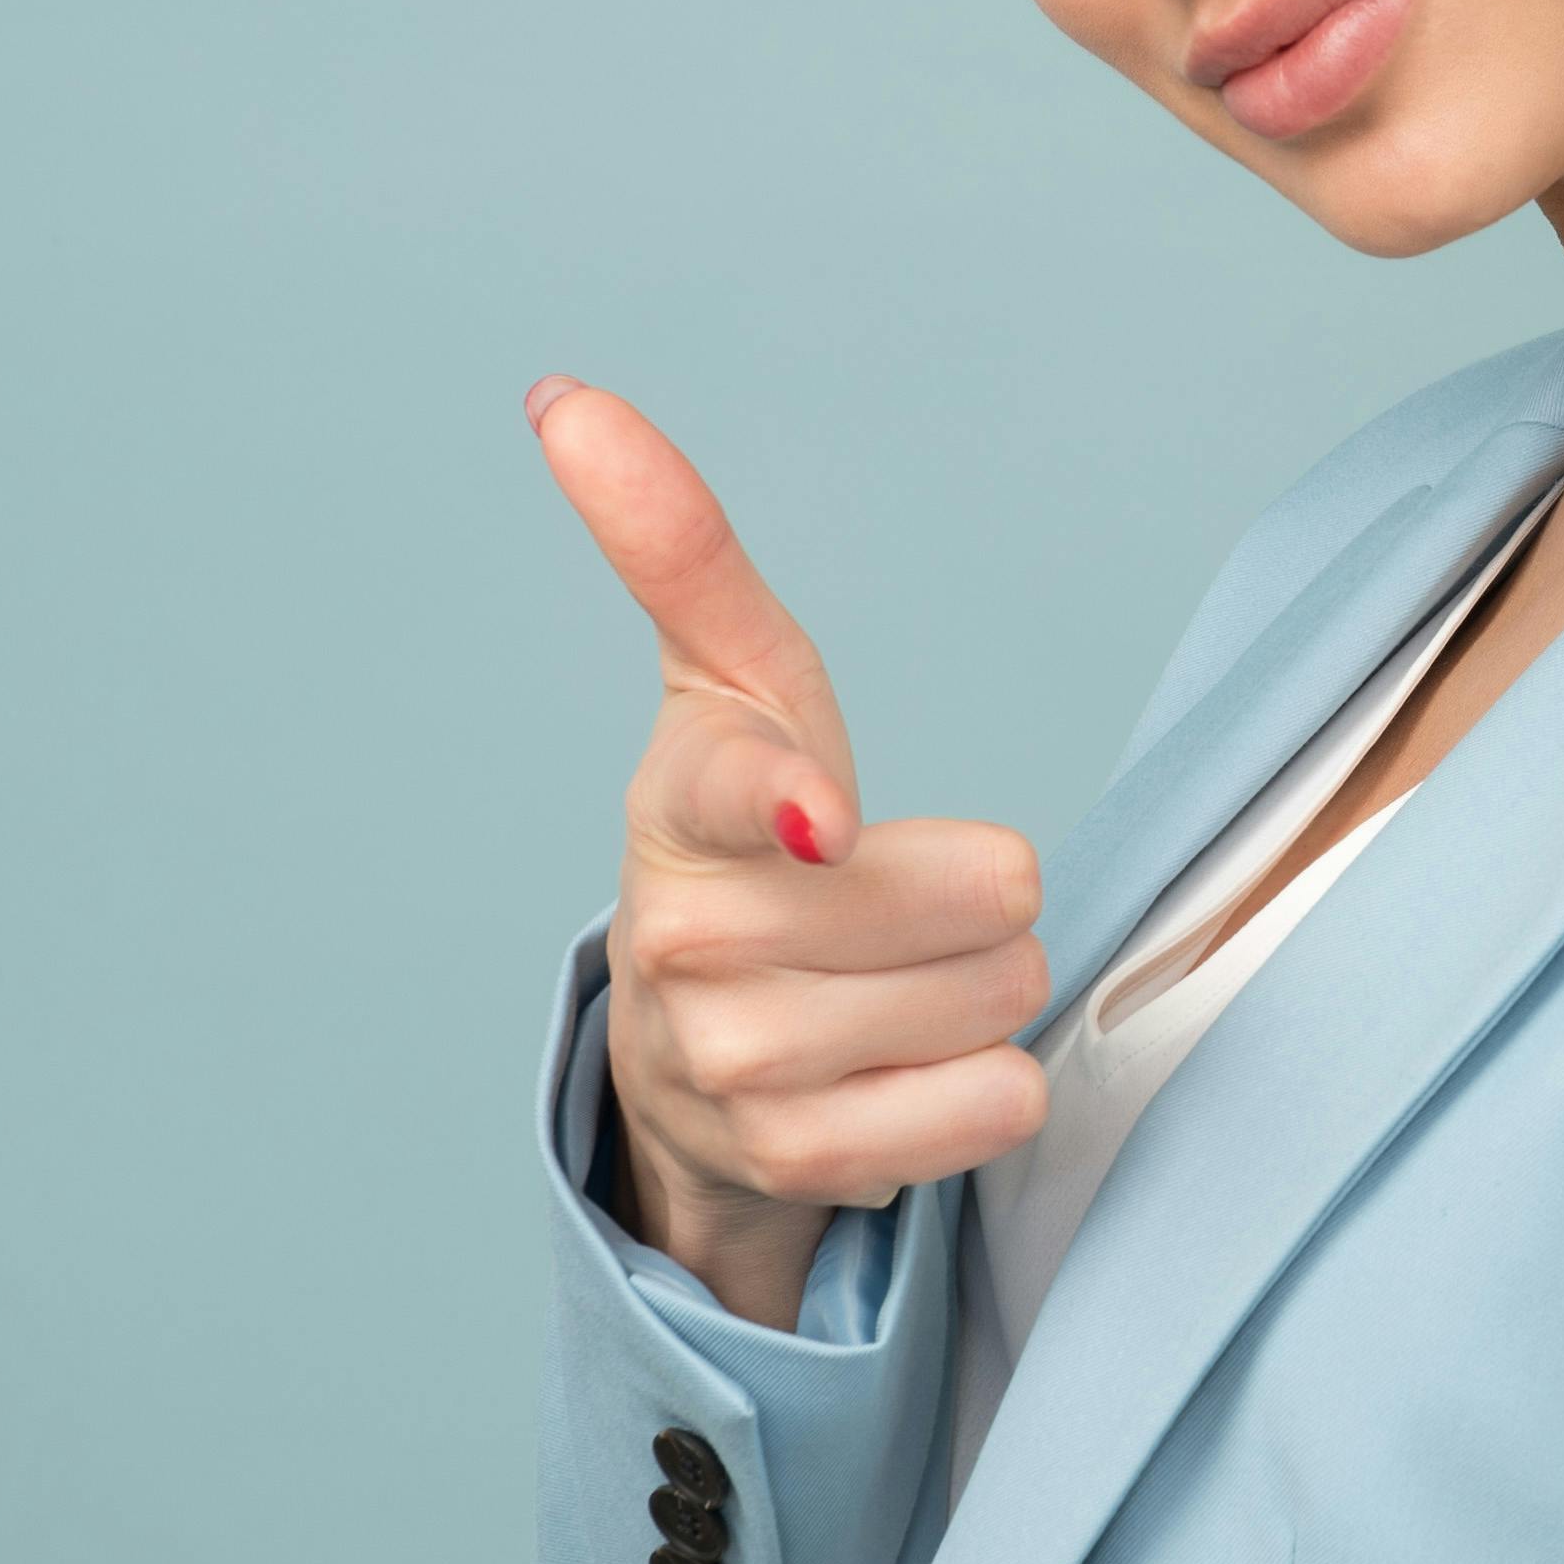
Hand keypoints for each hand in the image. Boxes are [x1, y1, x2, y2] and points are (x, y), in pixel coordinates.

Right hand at [528, 380, 1049, 1327]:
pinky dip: (989, 1088)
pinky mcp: (796, 1164)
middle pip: (975, 895)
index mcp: (678, 806)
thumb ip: (679, 547)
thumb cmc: (748, 839)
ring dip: (988, 987)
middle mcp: (687, 940)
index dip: (790, 800)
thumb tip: (566, 399)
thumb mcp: (732, 684)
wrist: (692, 1059)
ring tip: (901, 984)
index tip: (822, 813)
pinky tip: (910, 1070)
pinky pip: (995, 1104)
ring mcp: (736, 1064)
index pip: (733, 788)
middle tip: (907, 904)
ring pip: (998, 995)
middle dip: (979, 893)